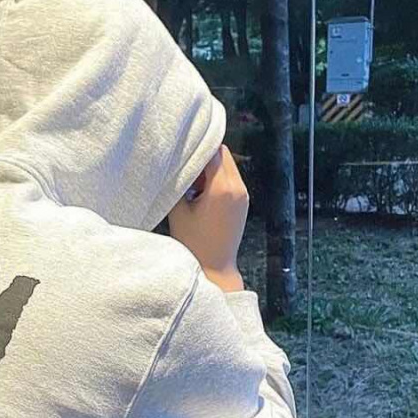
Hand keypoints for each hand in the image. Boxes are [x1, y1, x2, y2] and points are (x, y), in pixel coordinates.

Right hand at [167, 146, 247, 291]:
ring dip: (210, 169)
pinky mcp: (243, 203)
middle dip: (204, 158)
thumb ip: (177, 184)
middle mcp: (238, 188)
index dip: (196, 148)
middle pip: (223, 154)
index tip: (181, 152)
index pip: (213, 150)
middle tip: (186, 173)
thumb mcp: (178, 211)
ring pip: (227, 165)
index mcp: (222, 188)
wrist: (215, 270)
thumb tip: (174, 165)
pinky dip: (216, 180)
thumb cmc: (193, 244)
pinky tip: (201, 196)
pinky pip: (230, 179)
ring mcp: (243, 195)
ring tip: (193, 187)